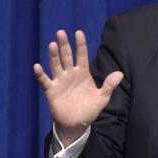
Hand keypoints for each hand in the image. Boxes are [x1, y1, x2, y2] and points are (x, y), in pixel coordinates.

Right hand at [33, 29, 123, 145]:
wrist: (76, 125)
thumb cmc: (89, 109)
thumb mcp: (102, 98)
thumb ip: (109, 85)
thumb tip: (120, 73)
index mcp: (82, 73)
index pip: (81, 55)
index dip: (80, 44)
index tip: (79, 32)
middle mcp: (70, 74)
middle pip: (66, 56)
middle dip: (64, 45)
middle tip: (61, 32)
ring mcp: (60, 81)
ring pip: (55, 65)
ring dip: (53, 55)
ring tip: (52, 45)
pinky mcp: (51, 90)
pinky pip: (45, 80)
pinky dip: (40, 74)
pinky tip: (37, 66)